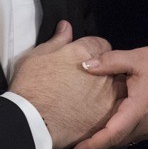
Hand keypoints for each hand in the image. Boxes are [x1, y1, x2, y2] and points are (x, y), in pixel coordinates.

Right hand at [8, 21, 119, 148]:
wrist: (32, 122)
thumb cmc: (30, 87)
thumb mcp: (37, 55)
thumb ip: (57, 40)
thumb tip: (66, 27)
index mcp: (83, 52)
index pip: (101, 44)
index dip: (92, 52)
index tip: (84, 60)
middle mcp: (100, 72)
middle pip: (111, 66)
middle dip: (102, 70)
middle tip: (84, 81)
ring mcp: (106, 96)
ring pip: (117, 88)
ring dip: (107, 90)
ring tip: (88, 99)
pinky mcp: (106, 117)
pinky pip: (115, 110)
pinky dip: (106, 110)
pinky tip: (90, 114)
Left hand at [74, 45, 147, 148]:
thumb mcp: (137, 57)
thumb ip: (110, 61)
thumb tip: (86, 66)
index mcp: (138, 110)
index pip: (112, 134)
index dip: (93, 144)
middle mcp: (146, 125)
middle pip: (116, 141)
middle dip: (95, 145)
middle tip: (74, 144)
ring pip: (125, 140)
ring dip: (107, 140)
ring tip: (86, 137)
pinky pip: (133, 134)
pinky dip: (118, 134)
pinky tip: (107, 125)